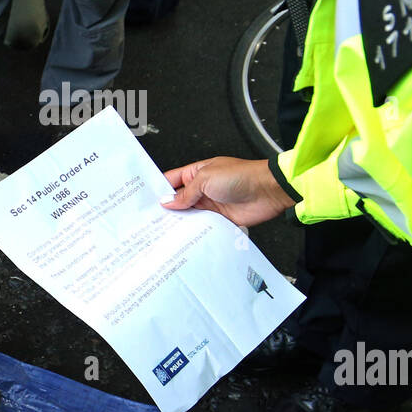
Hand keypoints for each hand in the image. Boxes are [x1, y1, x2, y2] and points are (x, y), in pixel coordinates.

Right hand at [161, 156, 295, 228]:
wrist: (267, 191)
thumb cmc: (240, 176)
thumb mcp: (206, 179)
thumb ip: (186, 193)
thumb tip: (168, 201)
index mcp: (197, 173)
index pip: (171, 181)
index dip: (158, 190)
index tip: (144, 202)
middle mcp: (202, 189)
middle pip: (179, 201)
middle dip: (166, 210)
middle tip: (149, 221)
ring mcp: (211, 205)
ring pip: (189, 216)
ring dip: (180, 223)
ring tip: (162, 233)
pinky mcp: (220, 220)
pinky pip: (203, 226)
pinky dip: (194, 232)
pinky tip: (183, 238)